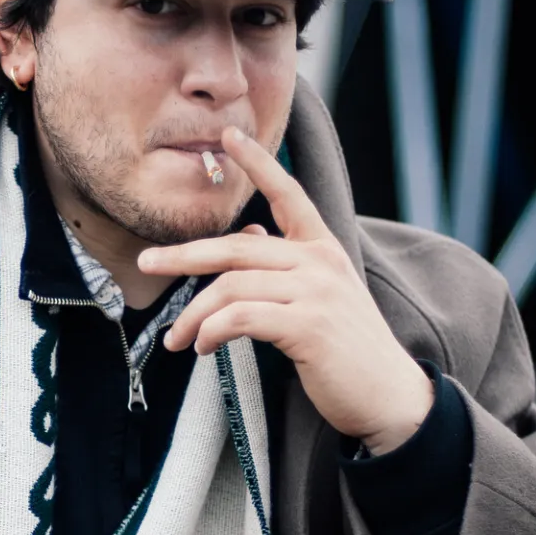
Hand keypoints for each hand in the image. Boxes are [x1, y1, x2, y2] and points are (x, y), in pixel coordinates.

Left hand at [139, 126, 433, 454]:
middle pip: (237, 247)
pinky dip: (212, 332)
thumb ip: (286, 266)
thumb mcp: (321, 297)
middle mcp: (320, 262)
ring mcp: (316, 292)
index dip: (258, 164)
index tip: (228, 137)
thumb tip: (249, 234)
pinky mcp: (308, 326)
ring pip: (231, 286)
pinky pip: (240, 318)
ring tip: (177, 340)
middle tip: (147, 262)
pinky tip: (203, 348)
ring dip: (193, 315)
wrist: (388, 397)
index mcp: (324, 249)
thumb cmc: (349, 352)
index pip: (288, 195)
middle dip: (184, 255)